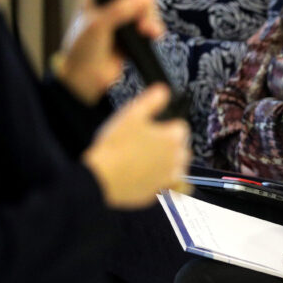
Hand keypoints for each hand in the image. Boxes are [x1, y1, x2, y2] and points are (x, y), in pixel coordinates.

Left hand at [56, 0, 164, 103]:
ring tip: (147, 30)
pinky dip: (155, 26)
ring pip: (148, 4)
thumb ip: (118, 10)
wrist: (87, 77)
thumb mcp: (97, 26)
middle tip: (143, 15)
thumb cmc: (83, 50)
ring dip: (151, 16)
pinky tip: (153, 34)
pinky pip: (151, 20)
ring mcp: (124, 14)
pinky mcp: (134, 28)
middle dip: (146, 1)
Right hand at [82, 84, 189, 208]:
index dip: (165, 126)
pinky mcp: (159, 192)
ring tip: (144, 160)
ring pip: (176, 167)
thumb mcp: (132, 113)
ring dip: (167, 163)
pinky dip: (162, 182)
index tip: (152, 128)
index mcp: (173, 137)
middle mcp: (177, 158)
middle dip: (168, 144)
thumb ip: (152, 100)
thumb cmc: (114, 146)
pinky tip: (146, 176)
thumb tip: (164, 90)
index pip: (181, 127)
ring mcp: (169, 177)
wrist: (101, 178)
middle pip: (181, 147)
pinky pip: (168, 186)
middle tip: (145, 143)